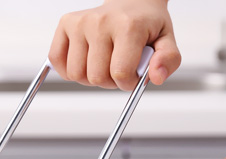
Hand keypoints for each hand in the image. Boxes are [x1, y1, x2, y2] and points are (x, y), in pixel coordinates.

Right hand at [48, 0, 180, 90]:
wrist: (132, 0)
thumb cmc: (146, 25)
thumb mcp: (166, 41)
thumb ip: (168, 60)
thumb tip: (156, 76)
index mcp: (128, 26)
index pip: (120, 73)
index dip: (127, 83)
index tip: (132, 75)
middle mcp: (101, 21)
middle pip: (95, 77)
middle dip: (108, 82)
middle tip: (117, 68)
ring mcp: (80, 22)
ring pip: (75, 74)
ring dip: (89, 78)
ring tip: (102, 64)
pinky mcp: (66, 24)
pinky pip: (57, 60)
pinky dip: (68, 69)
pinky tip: (84, 62)